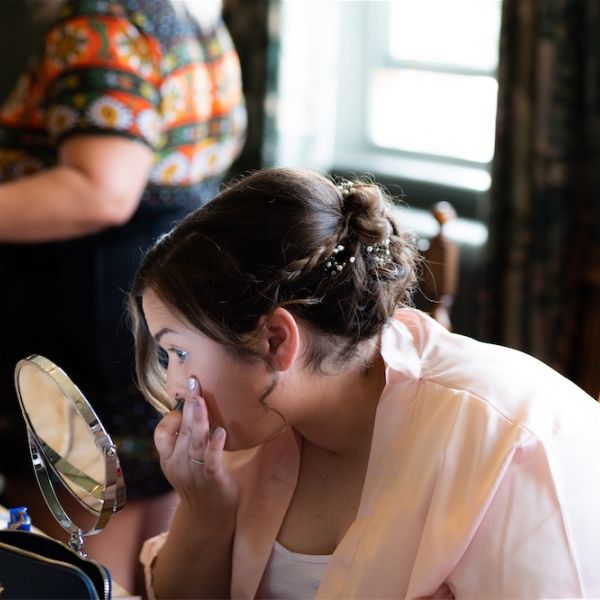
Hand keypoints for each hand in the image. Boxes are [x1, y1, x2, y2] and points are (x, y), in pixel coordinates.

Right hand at [154, 385, 238, 519]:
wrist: (209, 518)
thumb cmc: (199, 483)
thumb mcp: (183, 461)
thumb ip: (184, 439)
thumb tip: (189, 409)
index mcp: (169, 458)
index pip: (161, 434)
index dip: (171, 416)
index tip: (185, 398)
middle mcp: (178, 464)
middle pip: (182, 430)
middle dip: (188, 405)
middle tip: (194, 383)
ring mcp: (194, 473)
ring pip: (195, 442)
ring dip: (198, 420)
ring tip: (201, 401)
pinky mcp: (213, 480)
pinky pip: (211, 461)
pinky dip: (215, 446)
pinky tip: (221, 433)